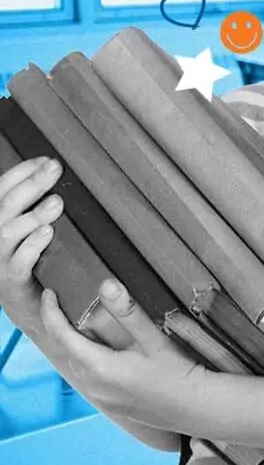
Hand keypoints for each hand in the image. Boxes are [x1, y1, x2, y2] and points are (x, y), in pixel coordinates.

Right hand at [0, 157, 64, 335]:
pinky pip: (18, 262)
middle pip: (5, 205)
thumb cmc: (32, 258)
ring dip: (33, 215)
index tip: (46, 160)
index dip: (21, 172)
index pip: (1, 189)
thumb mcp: (30, 228)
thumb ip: (37, 205)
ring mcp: (0, 260)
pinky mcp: (12, 281)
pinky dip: (32, 246)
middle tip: (55, 169)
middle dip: (31, 184)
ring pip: (8, 233)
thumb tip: (57, 174)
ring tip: (57, 203)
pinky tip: (47, 233)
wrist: (28, 305)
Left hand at [40, 278, 207, 430]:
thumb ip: (128, 312)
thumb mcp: (153, 339)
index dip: (51, 312)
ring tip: (84, 321)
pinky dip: (88, 357)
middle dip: (62, 325)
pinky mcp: (110, 403)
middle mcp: (92, 385)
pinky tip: (104, 348)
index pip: (62, 336)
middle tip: (66, 301)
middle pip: (67, 350)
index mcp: (99, 367)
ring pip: (77, 363)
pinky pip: (88, 376)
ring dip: (76, 342)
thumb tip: (105, 285)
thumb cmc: (176, 372)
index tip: (49, 293)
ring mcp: (100, 397)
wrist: (193, 407)